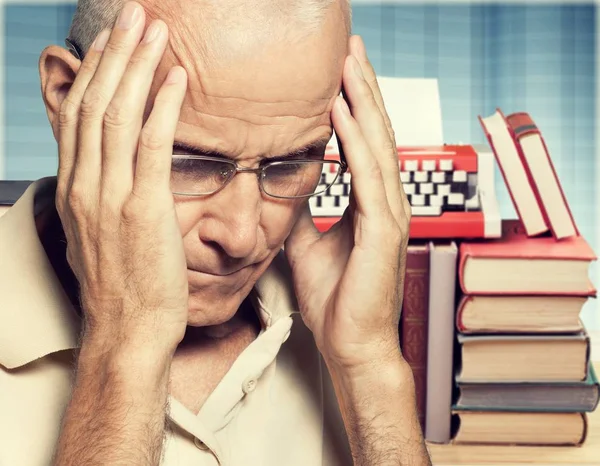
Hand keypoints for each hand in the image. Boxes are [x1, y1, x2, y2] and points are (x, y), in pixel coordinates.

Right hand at [55, 2, 188, 351]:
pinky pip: (152, 146)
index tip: (111, 42)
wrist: (127, 331)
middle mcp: (86, 185)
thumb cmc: (122, 286)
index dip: (95, 73)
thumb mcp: (100, 234)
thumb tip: (114, 170)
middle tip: (133, 17)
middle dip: (115, 54)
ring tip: (154, 30)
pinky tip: (177, 78)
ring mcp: (111, 196)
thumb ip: (103, 194)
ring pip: (117, 115)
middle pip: (95, 103)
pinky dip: (163, 107)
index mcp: (75, 188)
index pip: (78, 115)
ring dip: (138, 67)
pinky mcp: (144, 210)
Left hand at [285, 35, 410, 369]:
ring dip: (362, 101)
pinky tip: (343, 112)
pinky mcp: (384, 230)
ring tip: (349, 63)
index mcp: (370, 202)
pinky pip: (368, 177)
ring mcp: (389, 213)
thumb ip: (302, 210)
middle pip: (375, 132)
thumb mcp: (308, 243)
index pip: (363, 142)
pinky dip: (355, 142)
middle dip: (362, 87)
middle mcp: (386, 200)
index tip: (338, 70)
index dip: (353, 103)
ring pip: (377, 145)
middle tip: (349, 48)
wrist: (351, 343)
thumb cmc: (336, 298)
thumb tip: (283, 184)